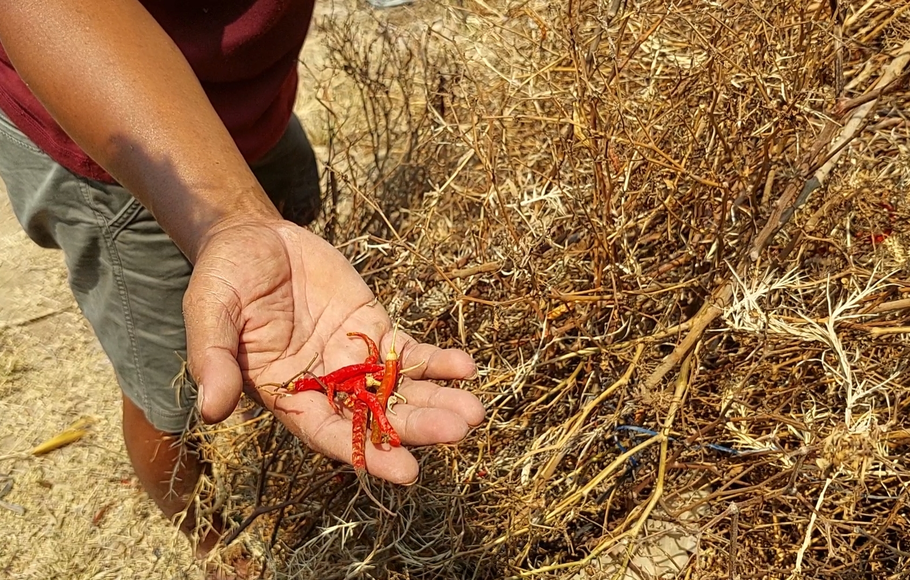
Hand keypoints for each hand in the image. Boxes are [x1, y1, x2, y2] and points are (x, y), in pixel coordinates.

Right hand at [182, 220, 484, 483]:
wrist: (253, 239)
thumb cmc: (223, 279)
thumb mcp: (209, 313)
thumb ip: (214, 359)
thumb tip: (211, 412)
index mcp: (286, 395)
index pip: (330, 433)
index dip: (368, 454)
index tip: (407, 471)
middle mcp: (325, 386)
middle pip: (377, 416)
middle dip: (417, 426)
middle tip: (458, 431)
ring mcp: (353, 359)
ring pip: (400, 389)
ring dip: (437, 400)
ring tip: (475, 412)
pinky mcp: (373, 329)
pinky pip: (408, 352)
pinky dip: (436, 361)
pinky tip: (465, 367)